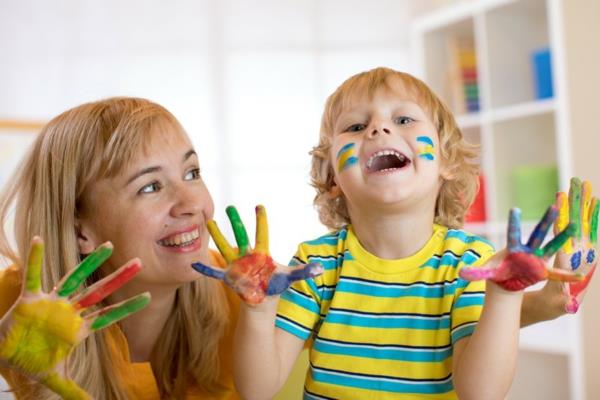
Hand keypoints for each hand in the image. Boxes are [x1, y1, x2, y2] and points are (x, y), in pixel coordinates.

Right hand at [0, 237, 150, 399]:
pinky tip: (39, 240)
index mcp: (78, 327)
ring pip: (75, 277)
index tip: (147, 296)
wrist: (4, 355)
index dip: (127, 306)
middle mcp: (70, 310)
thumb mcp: (55, 377)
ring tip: (107, 245)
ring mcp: (52, 302)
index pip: (108, 314)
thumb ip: (73, 390)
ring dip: (90, 262)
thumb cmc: (30, 360)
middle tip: (140, 263)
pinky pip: (35, 276)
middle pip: (99, 291)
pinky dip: (36, 259)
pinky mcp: (31, 299)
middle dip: (119, 278)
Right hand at [192, 205, 322, 304]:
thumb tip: (321, 268)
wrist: (263, 299)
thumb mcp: (290, 277)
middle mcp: (247, 255)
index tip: (259, 205)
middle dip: (235, 221)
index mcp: (262, 253)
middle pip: (241, 235)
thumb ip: (304, 271)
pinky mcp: (229, 276)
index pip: (262, 233)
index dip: (261, 220)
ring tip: (209, 222)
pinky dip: (205, 268)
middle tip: (229, 206)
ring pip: (225, 247)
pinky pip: (215, 272)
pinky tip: (195, 263)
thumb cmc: (276, 284)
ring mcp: (236, 264)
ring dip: (217, 236)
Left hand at [460, 207, 582, 290]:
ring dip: (562, 238)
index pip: (513, 233)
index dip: (514, 222)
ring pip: (551, 246)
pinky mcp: (542, 270)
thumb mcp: (486, 272)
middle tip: (555, 205)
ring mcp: (537, 259)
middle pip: (537, 233)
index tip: (515, 208)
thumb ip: (476, 272)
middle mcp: (527, 250)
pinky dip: (567, 276)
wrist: (506, 282)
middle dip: (546, 221)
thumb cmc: (497, 271)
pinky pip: (557, 273)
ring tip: (574, 226)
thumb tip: (461, 274)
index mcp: (513, 248)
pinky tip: (579, 277)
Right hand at [551, 178, 598, 312]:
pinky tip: (569, 196)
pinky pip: (570, 223)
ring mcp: (575, 246)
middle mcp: (579, 252)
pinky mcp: (569, 244)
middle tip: (582, 184)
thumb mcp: (560, 305)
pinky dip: (570, 209)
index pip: (572, 239)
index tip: (566, 208)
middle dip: (581, 204)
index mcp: (576, 263)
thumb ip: (565, 305)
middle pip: (580, 223)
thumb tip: (570, 307)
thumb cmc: (556, 304)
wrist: (557, 302)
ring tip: (580, 183)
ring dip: (578, 201)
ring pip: (577, 219)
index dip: (569, 225)